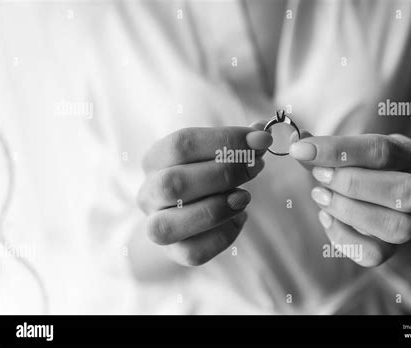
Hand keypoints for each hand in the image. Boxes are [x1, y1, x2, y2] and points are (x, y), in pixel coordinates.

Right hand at [137, 123, 271, 265]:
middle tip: (256, 167)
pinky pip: (195, 251)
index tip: (260, 140)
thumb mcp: (215, 154)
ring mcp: (157, 226)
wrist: (183, 217)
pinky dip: (224, 235)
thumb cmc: (203, 177)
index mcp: (155, 160)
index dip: (225, 140)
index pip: (182, 144)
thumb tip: (261, 132)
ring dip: (218, 208)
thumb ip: (237, 142)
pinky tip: (239, 218)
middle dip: (225, 173)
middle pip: (175, 183)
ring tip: (245, 196)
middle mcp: (149, 193)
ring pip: (173, 223)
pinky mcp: (174, 252)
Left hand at [289, 133, 410, 266]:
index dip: (339, 150)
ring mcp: (409, 223)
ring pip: (397, 227)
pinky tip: (325, 217)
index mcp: (409, 155)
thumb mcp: (340, 151)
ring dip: (349, 211)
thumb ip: (318, 146)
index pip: (383, 150)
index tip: (302, 150)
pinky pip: (375, 254)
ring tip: (320, 196)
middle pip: (406, 191)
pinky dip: (343, 237)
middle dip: (353, 183)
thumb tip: (298, 141)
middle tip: (319, 176)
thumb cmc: (352, 167)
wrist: (367, 199)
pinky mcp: (390, 249)